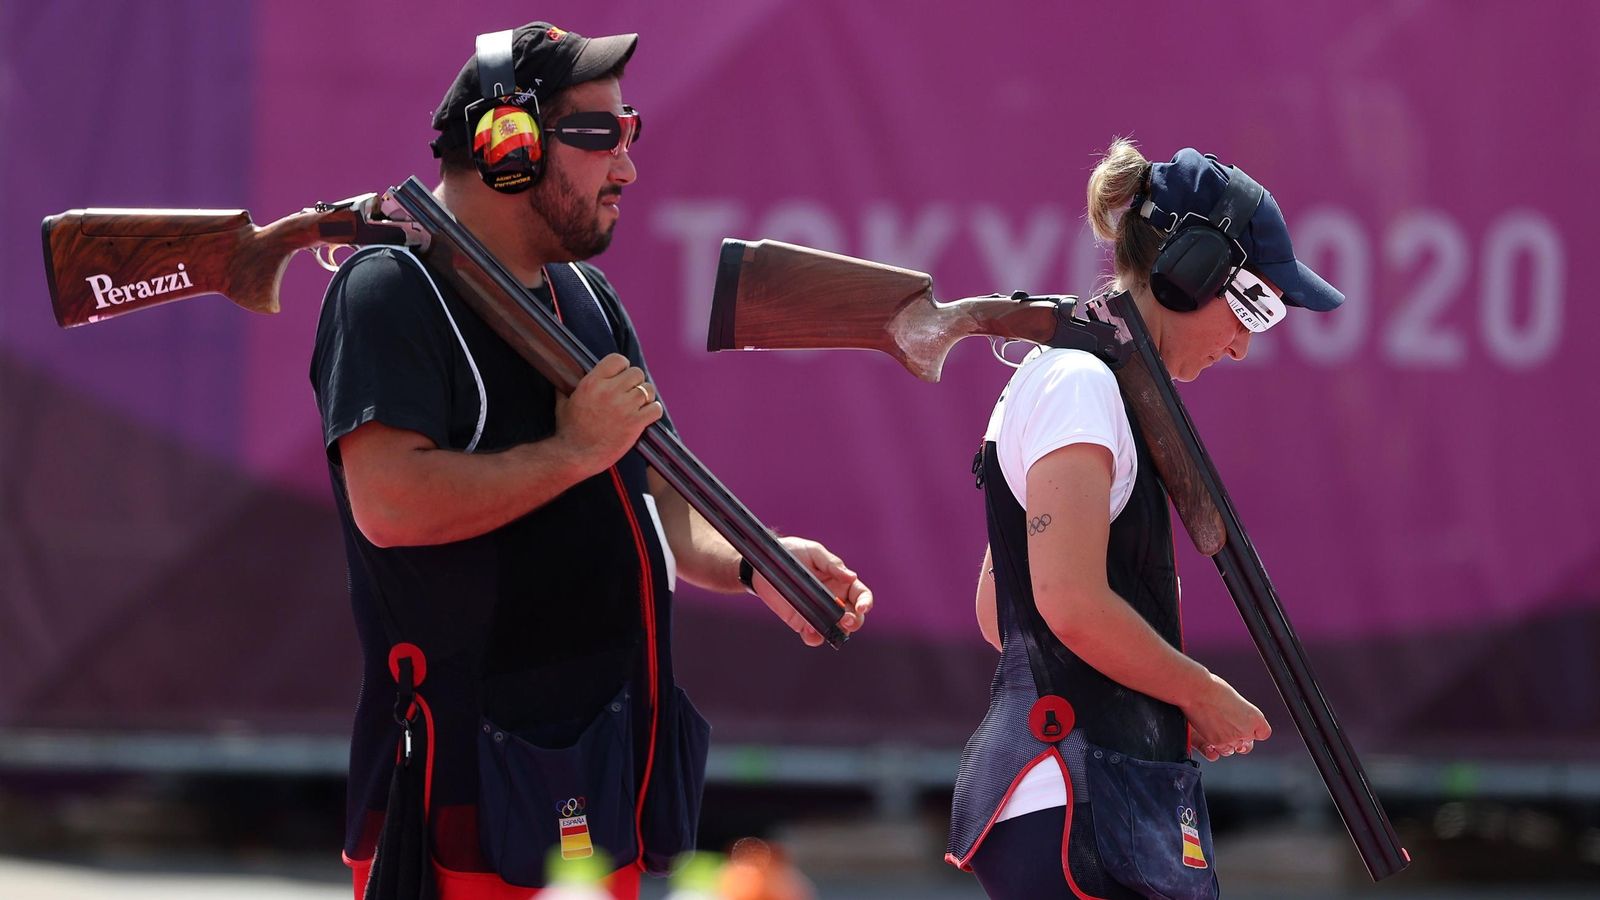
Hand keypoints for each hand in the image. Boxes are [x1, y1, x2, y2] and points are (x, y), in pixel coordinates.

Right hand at [554, 353, 662, 476]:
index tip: (622, 376)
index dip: (623, 367)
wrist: (575, 455)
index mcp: (592, 382)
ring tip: (640, 404)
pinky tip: (647, 415)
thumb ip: (566, 388)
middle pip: (637, 373)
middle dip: (636, 382)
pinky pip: (656, 409)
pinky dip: (654, 411)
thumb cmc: (568, 431)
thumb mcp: (563, 403)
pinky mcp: (635, 423)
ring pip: (648, 389)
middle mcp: (610, 391)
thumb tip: (563, 379)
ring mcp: (624, 407)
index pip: (618, 359)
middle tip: (631, 393)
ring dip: (646, 396)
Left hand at [751, 536, 872, 646]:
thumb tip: (852, 577)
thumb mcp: (813, 552)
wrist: (762, 565)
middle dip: (855, 621)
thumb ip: (832, 564)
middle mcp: (833, 600)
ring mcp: (819, 613)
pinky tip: (809, 630)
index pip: (861, 595)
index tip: (861, 607)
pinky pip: (814, 636)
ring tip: (828, 628)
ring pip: (837, 630)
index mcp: (841, 582)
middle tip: (846, 620)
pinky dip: (815, 637)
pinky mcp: (802, 622)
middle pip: (854, 617)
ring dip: (837, 633)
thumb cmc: (792, 553)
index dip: (866, 602)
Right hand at [1182, 672, 1270, 761]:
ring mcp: (1232, 738)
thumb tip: (1239, 719)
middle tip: (1229, 726)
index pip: (1263, 733)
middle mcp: (1246, 730)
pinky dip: (1216, 744)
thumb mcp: (1236, 699)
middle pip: (1248, 742)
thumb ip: (1242, 714)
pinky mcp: (1217, 743)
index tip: (1248, 727)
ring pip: (1235, 748)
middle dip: (1239, 737)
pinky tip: (1211, 731)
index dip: (1255, 731)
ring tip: (1218, 728)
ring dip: (1228, 742)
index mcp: (1255, 717)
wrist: (1196, 691)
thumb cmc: (1213, 689)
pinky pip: (1221, 750)